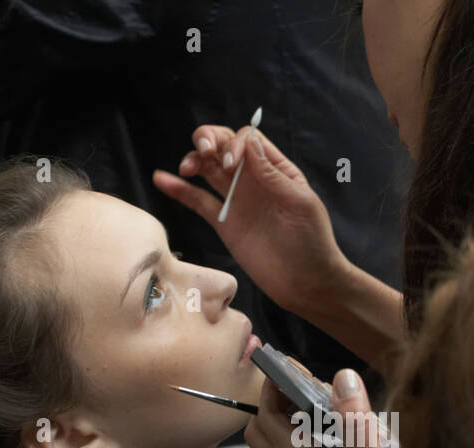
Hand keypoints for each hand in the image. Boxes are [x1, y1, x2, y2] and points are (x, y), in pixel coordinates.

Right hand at [153, 125, 348, 318]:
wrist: (304, 282)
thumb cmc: (312, 241)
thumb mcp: (300, 202)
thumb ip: (272, 173)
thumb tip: (247, 141)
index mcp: (274, 168)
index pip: (247, 139)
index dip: (235, 143)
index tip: (233, 163)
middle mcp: (252, 179)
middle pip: (223, 146)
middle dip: (208, 140)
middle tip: (203, 152)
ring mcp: (235, 199)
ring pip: (207, 169)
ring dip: (193, 159)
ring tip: (187, 167)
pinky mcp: (222, 222)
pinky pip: (197, 201)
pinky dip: (179, 189)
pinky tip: (161, 178)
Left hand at [243, 368, 444, 447]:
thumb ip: (356, 421)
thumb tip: (341, 377)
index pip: (266, 415)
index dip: (273, 385)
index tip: (293, 364)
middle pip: (262, 430)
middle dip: (275, 400)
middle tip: (307, 382)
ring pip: (277, 447)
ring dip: (287, 419)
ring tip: (320, 401)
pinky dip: (302, 437)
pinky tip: (335, 432)